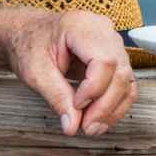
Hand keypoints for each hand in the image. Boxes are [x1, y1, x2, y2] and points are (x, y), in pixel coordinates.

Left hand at [6, 10, 136, 136]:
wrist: (28, 34)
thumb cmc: (29, 45)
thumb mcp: (35, 72)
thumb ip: (56, 97)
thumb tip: (72, 124)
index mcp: (82, 27)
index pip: (104, 60)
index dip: (94, 89)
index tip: (76, 107)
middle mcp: (104, 31)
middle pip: (120, 71)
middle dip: (106, 105)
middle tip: (87, 128)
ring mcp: (112, 42)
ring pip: (127, 79)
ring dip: (113, 108)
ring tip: (93, 127)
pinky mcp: (114, 56)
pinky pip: (124, 82)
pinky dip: (115, 103)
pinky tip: (100, 118)